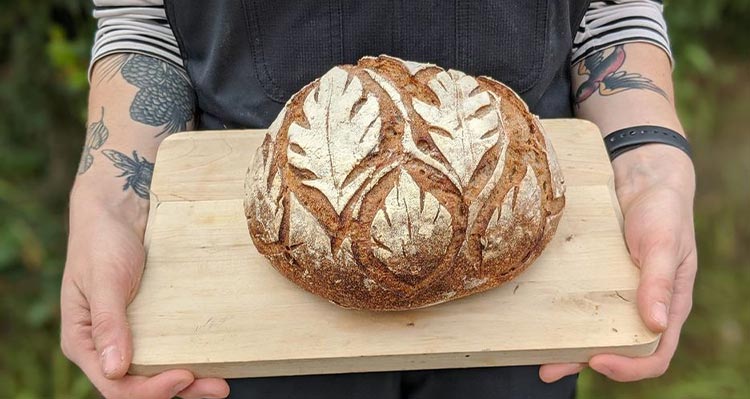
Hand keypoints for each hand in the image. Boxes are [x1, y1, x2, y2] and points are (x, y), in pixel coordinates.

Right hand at [61, 192, 229, 398]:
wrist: (118, 211)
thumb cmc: (102, 240)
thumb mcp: (104, 280)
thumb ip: (108, 323)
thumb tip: (114, 370)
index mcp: (83, 342)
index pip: (115, 385)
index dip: (149, 390)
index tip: (184, 376)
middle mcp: (105, 346)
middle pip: (139, 384)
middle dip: (177, 389)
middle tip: (217, 387)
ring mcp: (128, 335)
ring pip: (156, 370)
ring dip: (189, 381)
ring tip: (221, 384)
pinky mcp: (148, 323)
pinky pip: (167, 347)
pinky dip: (188, 356)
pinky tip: (213, 359)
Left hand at [540, 144, 696, 381]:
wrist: (643, 181)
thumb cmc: (663, 211)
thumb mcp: (664, 244)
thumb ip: (660, 282)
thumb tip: (657, 324)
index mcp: (669, 307)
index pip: (656, 354)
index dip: (629, 367)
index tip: (597, 360)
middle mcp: (643, 308)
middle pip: (619, 351)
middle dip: (586, 363)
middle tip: (549, 368)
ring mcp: (620, 296)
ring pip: (596, 331)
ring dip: (568, 348)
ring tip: (536, 358)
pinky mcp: (599, 280)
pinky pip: (582, 305)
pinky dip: (564, 317)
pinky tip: (540, 321)